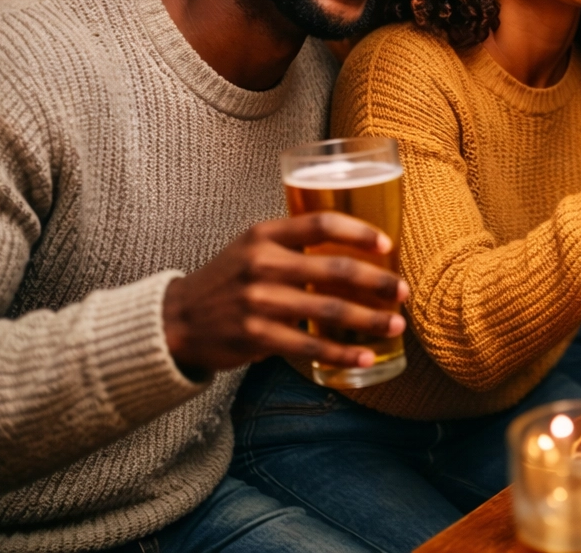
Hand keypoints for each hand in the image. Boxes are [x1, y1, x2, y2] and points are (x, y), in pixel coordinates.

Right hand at [163, 213, 408, 377]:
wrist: (177, 320)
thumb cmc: (229, 280)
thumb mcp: (252, 247)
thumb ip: (293, 244)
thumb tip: (354, 250)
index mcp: (265, 234)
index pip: (321, 223)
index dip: (359, 231)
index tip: (388, 244)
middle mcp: (262, 263)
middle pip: (334, 268)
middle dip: (378, 282)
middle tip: (404, 291)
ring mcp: (258, 300)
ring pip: (328, 309)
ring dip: (369, 319)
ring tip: (396, 325)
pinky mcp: (255, 336)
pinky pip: (309, 345)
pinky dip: (341, 352)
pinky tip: (365, 356)